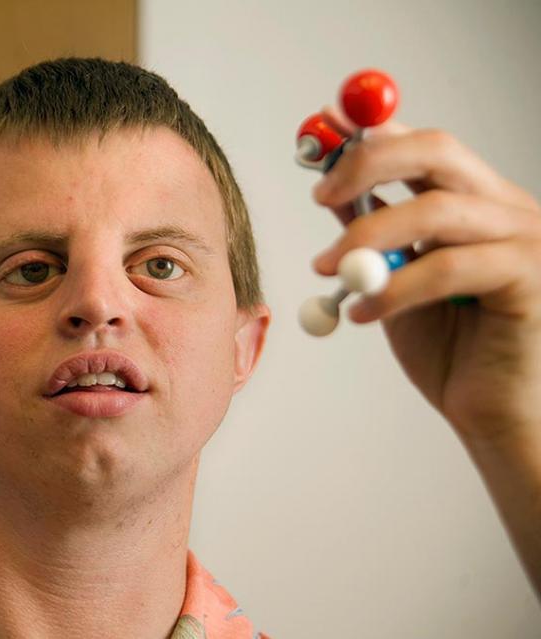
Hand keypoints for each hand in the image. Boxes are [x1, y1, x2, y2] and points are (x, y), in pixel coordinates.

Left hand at [310, 113, 540, 447]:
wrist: (495, 415)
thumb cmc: (452, 349)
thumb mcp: (396, 279)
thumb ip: (374, 232)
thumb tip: (331, 188)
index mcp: (475, 200)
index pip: (423, 143)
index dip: (370, 131)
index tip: (317, 132)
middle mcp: (506, 207)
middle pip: (437, 151)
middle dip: (367, 164)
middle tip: (318, 197)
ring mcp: (526, 239)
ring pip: (435, 211)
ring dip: (365, 238)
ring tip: (327, 272)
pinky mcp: (530, 278)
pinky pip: (447, 269)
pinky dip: (393, 289)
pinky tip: (363, 315)